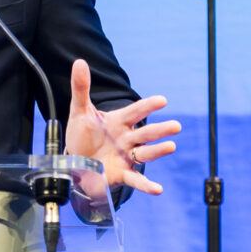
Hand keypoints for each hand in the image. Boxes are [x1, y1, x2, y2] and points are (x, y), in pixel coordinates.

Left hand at [64, 59, 178, 195]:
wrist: (75, 162)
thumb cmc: (82, 135)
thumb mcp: (80, 111)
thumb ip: (81, 88)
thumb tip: (79, 62)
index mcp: (119, 122)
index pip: (135, 112)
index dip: (148, 106)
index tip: (162, 100)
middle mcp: (127, 139)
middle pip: (145, 133)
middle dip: (159, 130)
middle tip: (175, 126)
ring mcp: (127, 157)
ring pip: (145, 154)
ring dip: (158, 151)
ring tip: (171, 146)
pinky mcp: (122, 174)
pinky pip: (136, 180)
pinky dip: (147, 185)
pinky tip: (158, 189)